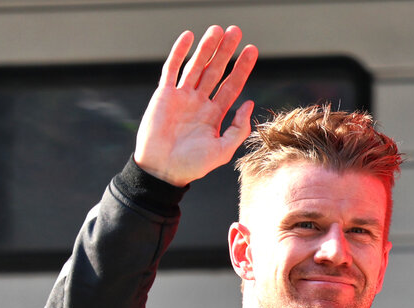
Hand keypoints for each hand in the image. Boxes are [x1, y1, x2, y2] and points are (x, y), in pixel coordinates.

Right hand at [134, 25, 258, 186]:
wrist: (161, 171)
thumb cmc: (191, 166)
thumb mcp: (222, 151)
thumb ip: (238, 128)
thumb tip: (248, 104)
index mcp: (214, 115)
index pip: (231, 86)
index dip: (241, 68)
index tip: (251, 50)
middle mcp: (199, 103)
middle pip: (215, 71)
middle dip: (226, 51)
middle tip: (235, 31)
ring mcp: (181, 97)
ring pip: (196, 66)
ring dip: (206, 47)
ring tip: (217, 30)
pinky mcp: (164, 95)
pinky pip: (172, 69)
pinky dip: (179, 52)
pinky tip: (188, 37)